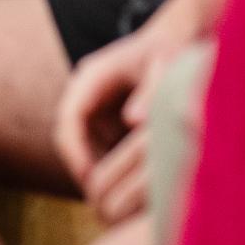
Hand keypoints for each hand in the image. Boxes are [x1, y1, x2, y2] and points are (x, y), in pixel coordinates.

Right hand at [54, 19, 200, 224]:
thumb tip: (132, 122)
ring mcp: (94, 104)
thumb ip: (150, 94)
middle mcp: (86, 91)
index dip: (75, 152)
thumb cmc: (171, 53)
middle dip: (84, 168)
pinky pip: (100, 146)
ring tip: (122, 201)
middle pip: (70, 136)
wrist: (176, 41)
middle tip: (104, 203)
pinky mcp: (106, 116)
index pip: (68, 118)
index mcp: (92, 76)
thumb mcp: (164, 69)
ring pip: (83, 145)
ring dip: (98, 170)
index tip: (90, 180)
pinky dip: (113, 165)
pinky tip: (135, 185)